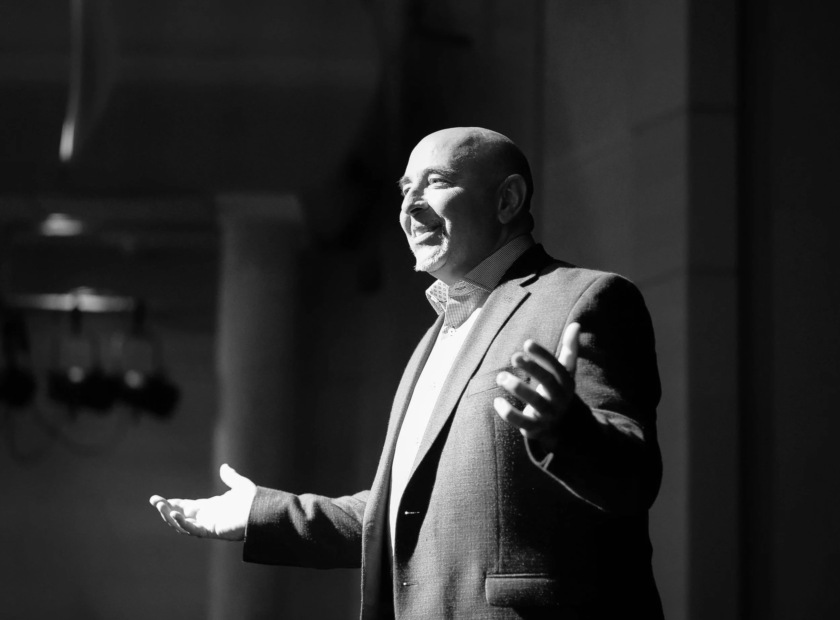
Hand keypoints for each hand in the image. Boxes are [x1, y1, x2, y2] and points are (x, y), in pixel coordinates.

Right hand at [149, 463, 256, 540]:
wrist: (263, 512)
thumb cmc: (254, 502)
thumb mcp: (240, 486)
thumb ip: (230, 478)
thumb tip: (224, 467)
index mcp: (212, 507)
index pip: (188, 506)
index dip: (175, 503)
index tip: (161, 499)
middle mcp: (208, 517)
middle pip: (181, 515)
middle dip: (166, 509)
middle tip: (153, 500)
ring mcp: (208, 525)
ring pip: (183, 523)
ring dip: (169, 515)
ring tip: (159, 505)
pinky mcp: (212, 531)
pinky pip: (193, 529)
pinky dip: (182, 523)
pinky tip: (174, 514)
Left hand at [493, 323, 580, 451]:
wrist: (563, 427)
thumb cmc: (558, 391)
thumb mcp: (566, 372)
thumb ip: (570, 349)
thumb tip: (576, 324)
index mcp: (566, 383)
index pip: (557, 367)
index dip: (543, 355)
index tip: (527, 343)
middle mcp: (559, 398)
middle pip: (548, 382)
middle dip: (532, 369)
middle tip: (514, 356)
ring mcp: (548, 414)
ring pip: (534, 402)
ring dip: (517, 388)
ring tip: (500, 376)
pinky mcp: (535, 428)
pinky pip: (521, 422)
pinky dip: (508, 413)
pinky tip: (497, 400)